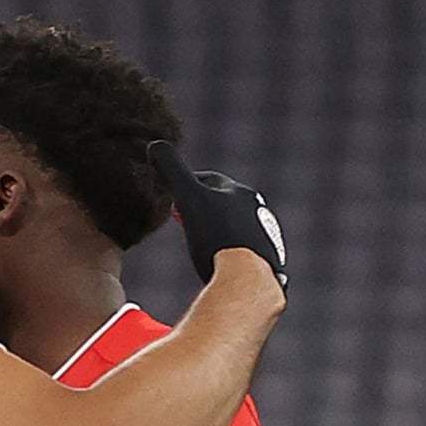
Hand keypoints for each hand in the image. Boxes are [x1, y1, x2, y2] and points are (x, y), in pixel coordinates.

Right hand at [151, 139, 288, 290]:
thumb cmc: (216, 237)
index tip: (175, 198)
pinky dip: (233, 258)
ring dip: (221, 234)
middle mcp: (258, 212)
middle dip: (206, 210)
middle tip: (188, 222)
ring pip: (237, 230)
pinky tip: (222, 268)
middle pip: (225, 205)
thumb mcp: (188, 198)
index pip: (209, 181)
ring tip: (204, 246)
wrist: (248, 280)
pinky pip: (246, 257)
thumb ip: (171, 169)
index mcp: (239, 192)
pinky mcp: (270, 265)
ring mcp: (266, 239)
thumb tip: (155, 144)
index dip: (188, 187)